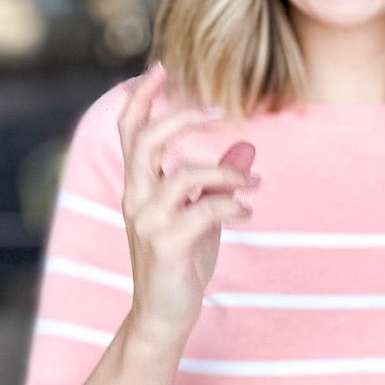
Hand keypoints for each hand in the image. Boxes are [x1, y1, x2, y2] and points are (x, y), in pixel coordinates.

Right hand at [118, 62, 257, 347]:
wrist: (164, 317)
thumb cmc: (182, 265)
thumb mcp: (203, 216)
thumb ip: (218, 182)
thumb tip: (247, 146)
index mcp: (139, 188)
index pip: (131, 132)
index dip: (141, 98)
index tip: (160, 67)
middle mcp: (136, 199)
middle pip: (146, 141)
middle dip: (182, 118)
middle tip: (218, 110)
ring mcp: (148, 223)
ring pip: (183, 175)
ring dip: (226, 173)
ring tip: (253, 183)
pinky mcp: (167, 245)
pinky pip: (203, 210)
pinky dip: (231, 204)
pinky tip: (247, 212)